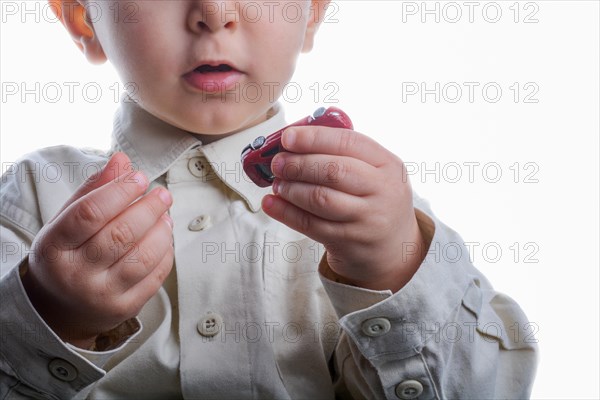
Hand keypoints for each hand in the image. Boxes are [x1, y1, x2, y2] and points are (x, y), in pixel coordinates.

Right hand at [22, 153, 173, 348]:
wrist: (60, 308)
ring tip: (165, 214)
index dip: (120, 191)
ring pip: (142, 256)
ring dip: (161, 230)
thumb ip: (94, 190)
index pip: (90, 213)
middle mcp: (76, 275)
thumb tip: (122, 159)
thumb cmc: (66, 254)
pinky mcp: (125, 307)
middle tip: (162, 194)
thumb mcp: (66, 221)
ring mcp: (101, 295)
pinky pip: (155, 276)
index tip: (140, 178)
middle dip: (148, 208)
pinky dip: (165, 252)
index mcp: (54, 248)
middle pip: (121, 234)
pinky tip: (164, 237)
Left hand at [262, 126, 426, 291]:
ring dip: (292, 189)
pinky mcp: (349, 241)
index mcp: (388, 164)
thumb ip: (343, 153)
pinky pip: (311, 225)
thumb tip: (295, 140)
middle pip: (334, 171)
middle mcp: (382, 190)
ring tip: (278, 184)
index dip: (314, 138)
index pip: (349, 143)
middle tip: (278, 163)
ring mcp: (367, 219)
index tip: (288, 137)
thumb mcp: (375, 172)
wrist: (393, 246)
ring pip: (321, 199)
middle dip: (299, 164)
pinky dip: (286, 213)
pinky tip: (271, 204)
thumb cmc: (374, 199)